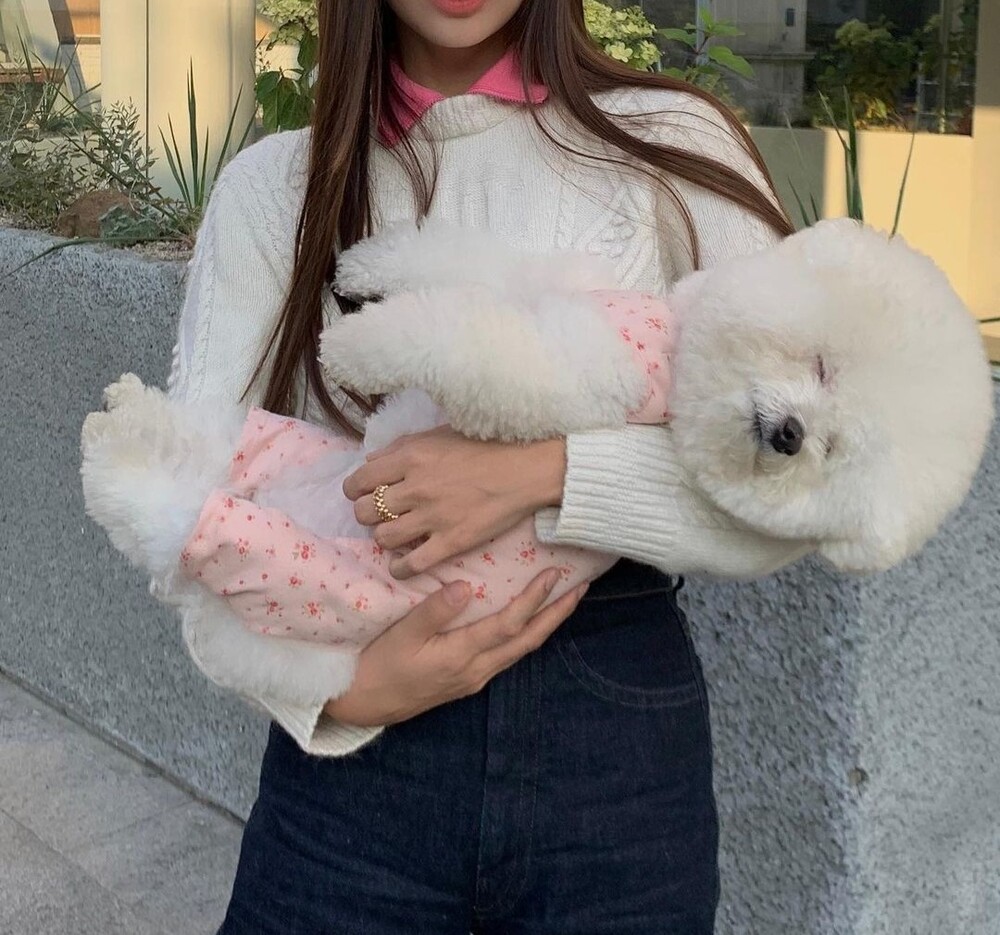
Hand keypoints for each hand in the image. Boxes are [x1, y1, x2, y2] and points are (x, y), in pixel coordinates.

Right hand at [324, 570, 586, 726]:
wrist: (361, 705)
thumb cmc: (377, 666)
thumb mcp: (400, 636)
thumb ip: (433, 611)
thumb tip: (466, 587)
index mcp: (462, 657)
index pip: (510, 624)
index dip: (535, 599)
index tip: (554, 574)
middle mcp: (477, 670)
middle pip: (528, 640)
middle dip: (557, 613)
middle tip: (580, 586)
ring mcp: (474, 677)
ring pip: (520, 648)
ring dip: (544, 623)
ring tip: (561, 598)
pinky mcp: (467, 678)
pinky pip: (506, 652)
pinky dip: (523, 632)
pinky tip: (525, 619)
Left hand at [343, 426, 565, 578]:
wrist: (527, 469)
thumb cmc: (486, 446)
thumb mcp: (438, 434)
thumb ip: (401, 447)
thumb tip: (371, 462)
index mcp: (410, 457)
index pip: (359, 481)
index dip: (355, 491)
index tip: (363, 495)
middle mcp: (416, 487)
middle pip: (366, 512)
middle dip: (368, 514)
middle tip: (382, 515)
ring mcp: (433, 517)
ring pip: (383, 538)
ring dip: (384, 538)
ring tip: (396, 535)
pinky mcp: (451, 541)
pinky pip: (412, 564)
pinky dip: (400, 568)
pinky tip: (401, 566)